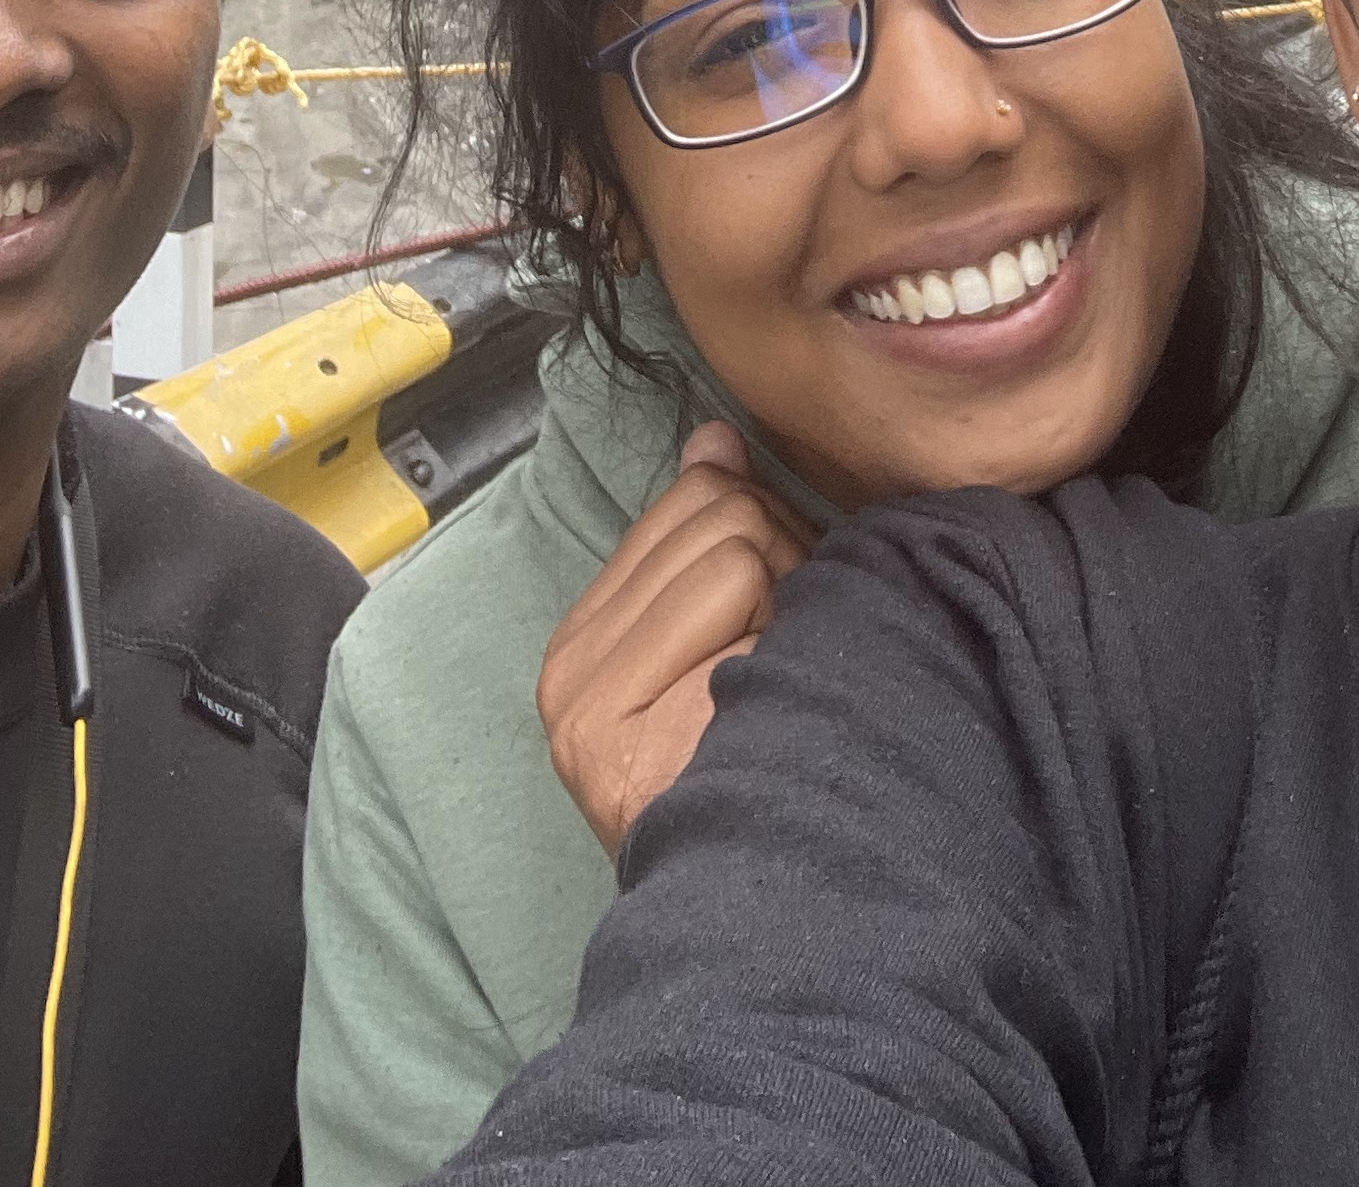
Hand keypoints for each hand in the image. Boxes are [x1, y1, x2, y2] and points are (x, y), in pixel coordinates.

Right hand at [538, 422, 820, 857]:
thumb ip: (708, 538)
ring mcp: (579, 702)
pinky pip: (740, 592)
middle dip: (786, 569)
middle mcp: (566, 669)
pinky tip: (774, 710)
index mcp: (586, 640)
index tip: (776, 619)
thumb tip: (715, 436)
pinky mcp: (608, 725)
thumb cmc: (759, 771)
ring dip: (793, 608)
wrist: (756, 921)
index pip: (693, 501)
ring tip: (781, 693)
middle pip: (721, 515)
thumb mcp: (724, 642)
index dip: (767, 539)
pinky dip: (782, 638)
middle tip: (788, 663)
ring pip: (735, 545)